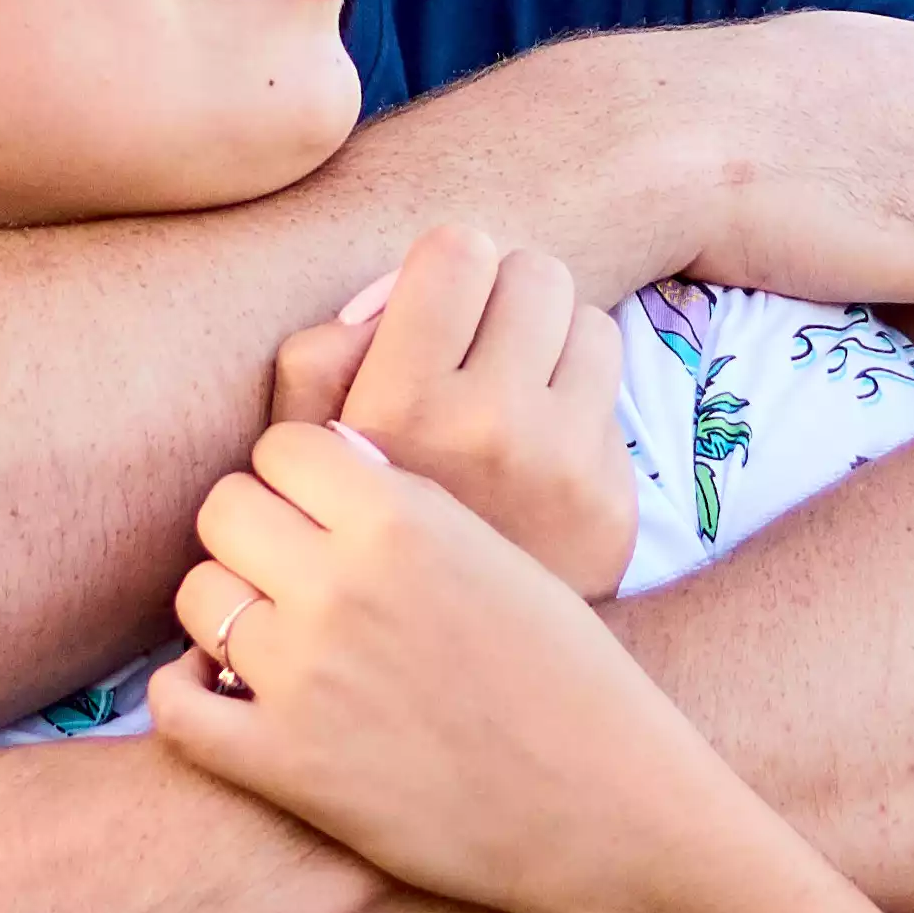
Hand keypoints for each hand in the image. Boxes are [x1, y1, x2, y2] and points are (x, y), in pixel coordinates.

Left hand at [158, 422, 716, 912]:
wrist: (603, 811)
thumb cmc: (567, 678)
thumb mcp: (498, 553)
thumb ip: (407, 502)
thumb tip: (325, 459)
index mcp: (402, 520)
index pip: (281, 446)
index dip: (292, 477)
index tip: (313, 511)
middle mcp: (342, 585)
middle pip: (224, 509)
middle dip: (249, 534)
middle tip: (283, 574)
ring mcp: (305, 676)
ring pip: (198, 597)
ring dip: (223, 613)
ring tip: (267, 639)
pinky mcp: (284, 766)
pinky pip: (176, 707)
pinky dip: (182, 695)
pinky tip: (216, 694)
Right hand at [270, 226, 634, 597]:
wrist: (440, 663)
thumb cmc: (362, 524)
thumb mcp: (300, 442)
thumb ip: (320, 355)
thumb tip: (392, 300)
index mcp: (400, 405)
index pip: (459, 249)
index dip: (445, 273)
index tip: (435, 313)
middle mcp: (487, 426)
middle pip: (532, 271)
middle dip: (503, 298)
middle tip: (478, 349)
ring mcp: (561, 462)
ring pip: (585, 318)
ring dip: (550, 342)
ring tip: (513, 391)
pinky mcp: (610, 495)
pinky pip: (613, 385)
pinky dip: (580, 394)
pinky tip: (543, 439)